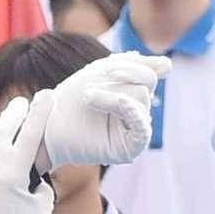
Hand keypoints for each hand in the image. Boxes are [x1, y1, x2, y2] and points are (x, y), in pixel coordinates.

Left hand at [31, 49, 165, 169]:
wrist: (46, 126)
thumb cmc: (68, 100)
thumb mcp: (99, 74)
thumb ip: (133, 66)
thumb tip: (168, 66)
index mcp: (133, 93)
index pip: (148, 72)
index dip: (131, 65)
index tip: (107, 66)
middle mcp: (138, 111)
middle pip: (146, 84)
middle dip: (118, 79)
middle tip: (89, 88)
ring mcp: (134, 130)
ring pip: (141, 99)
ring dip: (111, 93)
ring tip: (86, 97)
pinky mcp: (129, 148)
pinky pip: (142, 128)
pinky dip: (131, 111)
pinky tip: (115, 103)